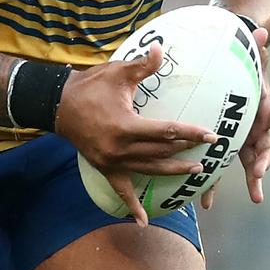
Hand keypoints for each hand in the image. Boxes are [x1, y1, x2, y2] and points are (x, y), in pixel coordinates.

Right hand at [55, 43, 218, 226]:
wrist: (59, 105)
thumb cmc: (90, 86)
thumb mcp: (117, 73)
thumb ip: (143, 65)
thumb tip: (162, 47)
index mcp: (127, 126)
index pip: (167, 132)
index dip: (191, 133)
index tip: (210, 135)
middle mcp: (121, 148)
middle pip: (161, 152)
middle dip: (186, 150)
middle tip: (209, 151)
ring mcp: (112, 162)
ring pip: (148, 170)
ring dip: (171, 171)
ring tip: (194, 171)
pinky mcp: (104, 168)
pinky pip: (121, 190)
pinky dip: (132, 206)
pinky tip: (142, 221)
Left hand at [200, 26, 269, 210]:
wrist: (238, 81)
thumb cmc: (245, 69)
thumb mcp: (249, 59)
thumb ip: (254, 49)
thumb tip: (261, 30)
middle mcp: (263, 129)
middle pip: (269, 149)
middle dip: (265, 162)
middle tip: (258, 173)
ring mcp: (249, 141)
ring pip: (253, 164)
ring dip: (253, 181)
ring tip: (255, 197)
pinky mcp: (232, 149)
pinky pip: (225, 168)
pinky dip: (216, 185)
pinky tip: (205, 203)